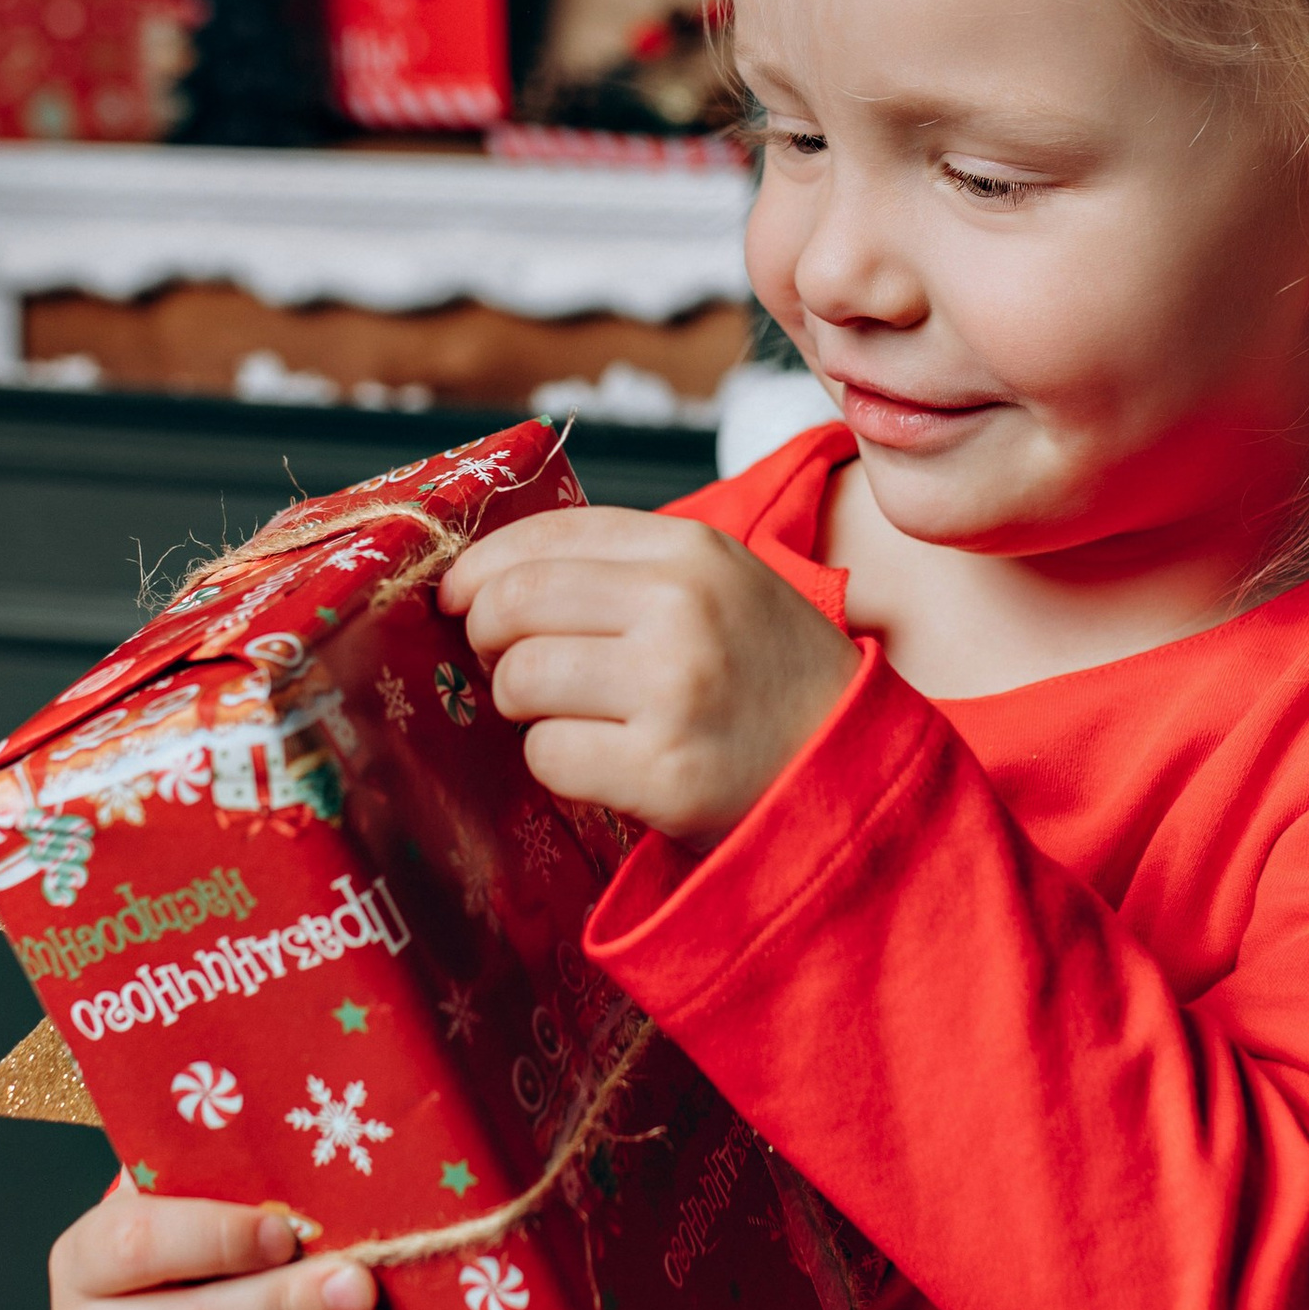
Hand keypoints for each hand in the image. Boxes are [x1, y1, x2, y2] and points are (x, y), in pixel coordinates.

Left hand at [440, 506, 858, 845]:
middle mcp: (681, 608)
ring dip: (523, 707)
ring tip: (569, 716)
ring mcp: (673, 690)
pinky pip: (547, 755)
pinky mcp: (663, 771)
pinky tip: (601, 763)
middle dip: (489, 640)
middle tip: (510, 667)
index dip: (478, 569)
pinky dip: (556, 764)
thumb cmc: (767, 679)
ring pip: (520, 681)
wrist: (850, 770)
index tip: (458, 599)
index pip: (542, 537)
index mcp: (690, 550)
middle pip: (513, 605)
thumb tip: (485, 576)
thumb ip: (621, 569)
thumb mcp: (718, 587)